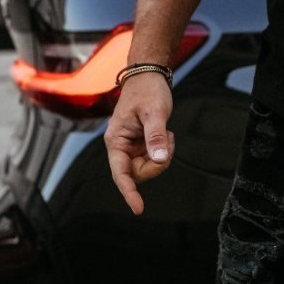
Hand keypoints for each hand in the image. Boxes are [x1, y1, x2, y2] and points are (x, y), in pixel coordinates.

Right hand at [103, 73, 174, 215]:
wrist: (149, 75)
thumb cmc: (147, 90)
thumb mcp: (154, 112)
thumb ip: (156, 136)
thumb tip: (159, 159)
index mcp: (116, 140)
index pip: (120, 173)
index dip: (129, 192)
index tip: (138, 208)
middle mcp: (121, 146)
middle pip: (138, 173)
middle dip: (156, 163)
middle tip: (167, 142)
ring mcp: (131, 146)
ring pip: (147, 167)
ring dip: (161, 155)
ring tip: (167, 134)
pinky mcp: (141, 144)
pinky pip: (153, 158)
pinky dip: (163, 150)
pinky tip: (166, 135)